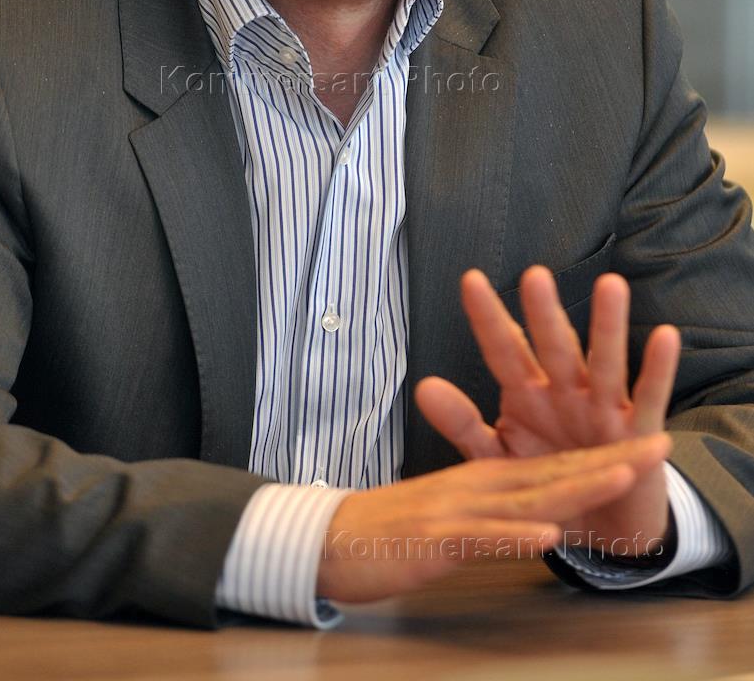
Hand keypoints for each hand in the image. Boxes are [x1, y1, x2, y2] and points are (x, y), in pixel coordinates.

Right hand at [317, 434, 669, 601]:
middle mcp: (475, 485)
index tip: (645, 446)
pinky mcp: (433, 539)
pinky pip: (479, 537)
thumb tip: (541, 520)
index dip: (600, 454)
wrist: (327, 537)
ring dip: (575, 486)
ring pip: (524, 496)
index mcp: (480, 477)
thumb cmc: (388, 529)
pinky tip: (546, 535)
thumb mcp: (450, 514)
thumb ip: (492, 512)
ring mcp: (455, 509)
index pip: (551, 465)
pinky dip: (514, 535)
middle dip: (607, 460)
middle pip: (551, 472)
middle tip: (657, 446)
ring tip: (619, 474)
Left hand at [416, 266, 680, 556]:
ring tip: (611, 286)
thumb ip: (464, 424)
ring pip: (605, 362)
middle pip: (554, 348)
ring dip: (608, 327)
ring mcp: (603, 408)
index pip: (504, 350)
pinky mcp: (639, 433)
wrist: (598, 529)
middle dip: (544, 315)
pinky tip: (665, 336)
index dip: (488, 319)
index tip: (471, 279)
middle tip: (535, 276)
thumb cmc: (545, 482)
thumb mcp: (499, 457)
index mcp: (527, 395)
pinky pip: (650, 397)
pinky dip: (658, 369)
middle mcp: (565, 391)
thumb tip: (423, 386)